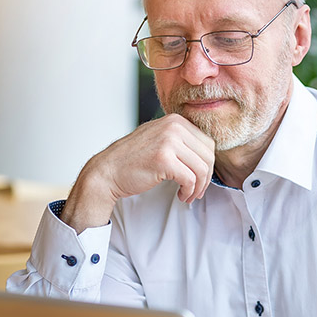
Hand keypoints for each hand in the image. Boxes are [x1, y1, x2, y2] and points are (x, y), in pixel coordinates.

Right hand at [60, 114, 215, 231]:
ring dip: (198, 187)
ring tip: (189, 195)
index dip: (207, 165)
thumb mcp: (159, 139)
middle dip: (206, 178)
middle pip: (208, 155)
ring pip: (202, 168)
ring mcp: (169, 141)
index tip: (199, 179)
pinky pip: (190, 179)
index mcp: (176, 120)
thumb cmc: (133, 160)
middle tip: (196, 191)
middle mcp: (174, 126)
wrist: (107, 171)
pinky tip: (181, 196)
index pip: (208, 143)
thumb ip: (181, 141)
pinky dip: (189, 191)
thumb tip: (208, 154)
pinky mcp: (164, 159)